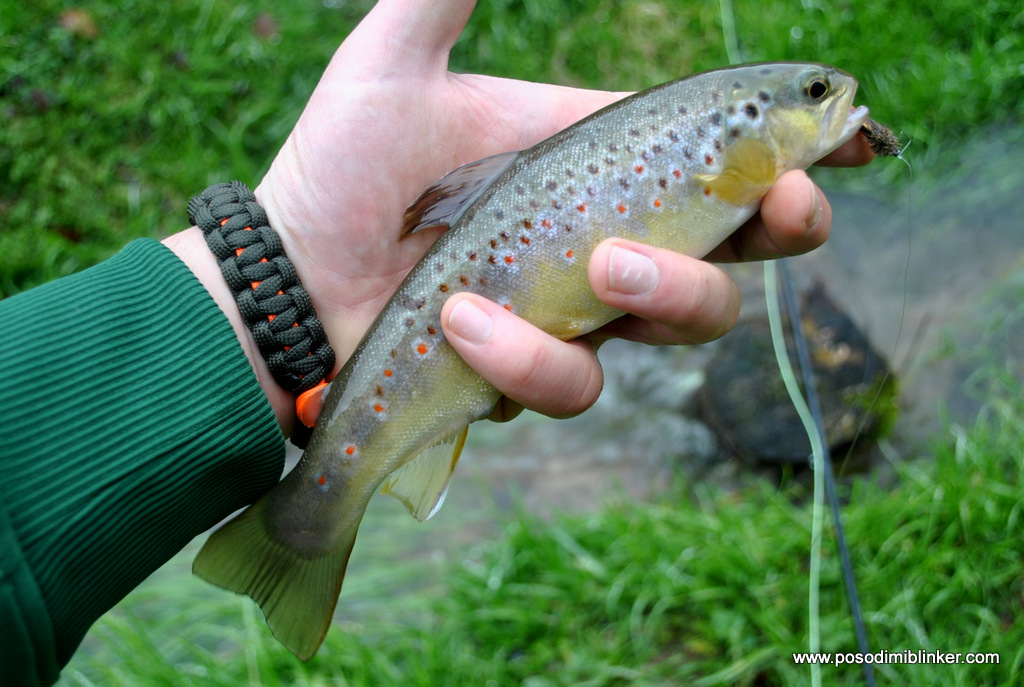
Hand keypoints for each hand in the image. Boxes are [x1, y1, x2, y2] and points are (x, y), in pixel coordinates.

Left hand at [251, 0, 874, 425]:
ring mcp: (573, 316)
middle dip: (775, 231)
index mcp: (590, 164)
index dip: (794, 152)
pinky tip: (464, 325)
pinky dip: (528, 356)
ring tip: (598, 269)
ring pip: (680, 325)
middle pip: (732, 251)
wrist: (285, 277)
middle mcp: (598, 241)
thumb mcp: (393, 66)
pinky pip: (573, 382)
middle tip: (783, 213)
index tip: (854, 139)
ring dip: (662, 297)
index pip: (715, 158)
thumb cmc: (337, 170)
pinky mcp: (532, 377)